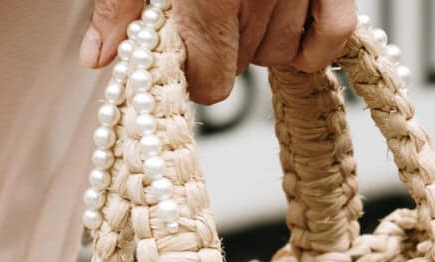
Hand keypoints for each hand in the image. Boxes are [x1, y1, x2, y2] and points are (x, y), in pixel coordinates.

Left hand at [81, 0, 358, 106]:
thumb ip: (121, 2)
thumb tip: (99, 54)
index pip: (211, 80)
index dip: (192, 74)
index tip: (180, 54)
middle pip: (242, 64)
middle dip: (220, 48)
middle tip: (206, 12)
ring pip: (281, 50)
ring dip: (260, 38)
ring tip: (240, 2)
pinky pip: (334, 31)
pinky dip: (314, 41)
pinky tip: (289, 30)